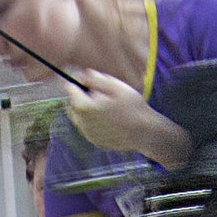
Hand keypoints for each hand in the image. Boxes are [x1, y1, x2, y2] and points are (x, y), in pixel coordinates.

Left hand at [65, 69, 186, 167]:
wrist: (146, 133)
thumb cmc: (133, 107)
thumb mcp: (116, 87)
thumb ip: (96, 79)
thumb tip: (82, 75)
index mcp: (85, 107)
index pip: (70, 89)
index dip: (77, 81)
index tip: (88, 79)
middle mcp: (82, 122)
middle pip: (72, 104)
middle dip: (81, 96)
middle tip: (99, 93)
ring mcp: (88, 134)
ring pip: (78, 116)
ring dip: (86, 109)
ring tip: (106, 105)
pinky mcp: (95, 141)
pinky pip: (87, 127)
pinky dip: (93, 120)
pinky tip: (109, 118)